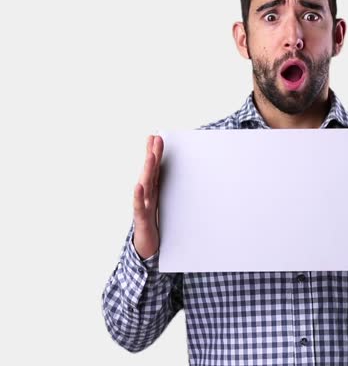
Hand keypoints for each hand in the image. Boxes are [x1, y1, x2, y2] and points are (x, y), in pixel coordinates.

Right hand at [132, 135, 163, 259]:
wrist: (146, 245)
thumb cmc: (153, 222)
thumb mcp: (161, 203)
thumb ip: (164, 188)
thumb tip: (174, 175)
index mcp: (152, 190)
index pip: (154, 168)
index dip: (155, 152)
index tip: (157, 136)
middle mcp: (146, 195)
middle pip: (149, 172)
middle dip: (152, 154)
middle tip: (155, 138)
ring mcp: (142, 205)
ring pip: (145, 185)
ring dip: (147, 170)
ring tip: (150, 156)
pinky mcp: (142, 218)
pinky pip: (139, 205)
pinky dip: (138, 195)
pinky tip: (138, 184)